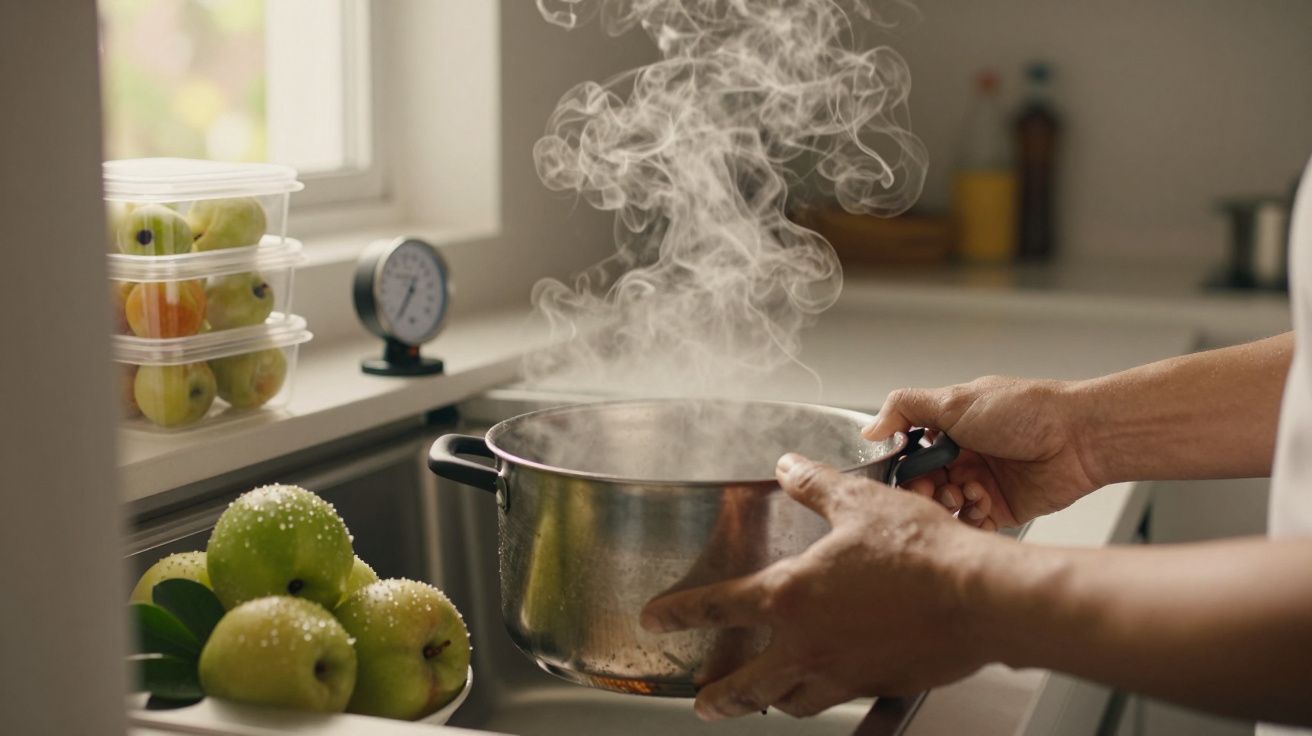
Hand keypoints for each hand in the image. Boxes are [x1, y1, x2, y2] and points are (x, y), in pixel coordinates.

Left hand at [639, 454, 994, 720]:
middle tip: (702, 702)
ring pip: (790, 701)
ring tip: (762, 700)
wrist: (980, 599)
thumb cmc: (922, 553)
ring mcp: (842, 673)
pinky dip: (821, 698)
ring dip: (769, 701)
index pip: (717, 606)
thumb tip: (788, 466)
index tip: (656, 619)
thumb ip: (814, 486)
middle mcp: (807, 645)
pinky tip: (830, 686)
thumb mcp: (858, 503)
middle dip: (718, 696)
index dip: (679, 613)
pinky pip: (837, 701)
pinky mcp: (877, 687)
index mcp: (791, 596)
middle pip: (746, 684)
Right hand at [865, 376, 1101, 528]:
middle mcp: (963, 456)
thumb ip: (904, 409)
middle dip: (924, 491)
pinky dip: (971, 520)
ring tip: (965, 493)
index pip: (909, 455)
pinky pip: (973, 525)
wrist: (1078, 436)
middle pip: (923, 485)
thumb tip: (869, 429)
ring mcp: (982, 483)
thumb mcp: (954, 399)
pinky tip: (981, 505)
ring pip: (945, 507)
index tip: (903, 475)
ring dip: (949, 503)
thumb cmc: (1025, 410)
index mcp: (949, 429)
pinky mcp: (1002, 509)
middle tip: (934, 489)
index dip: (902, 469)